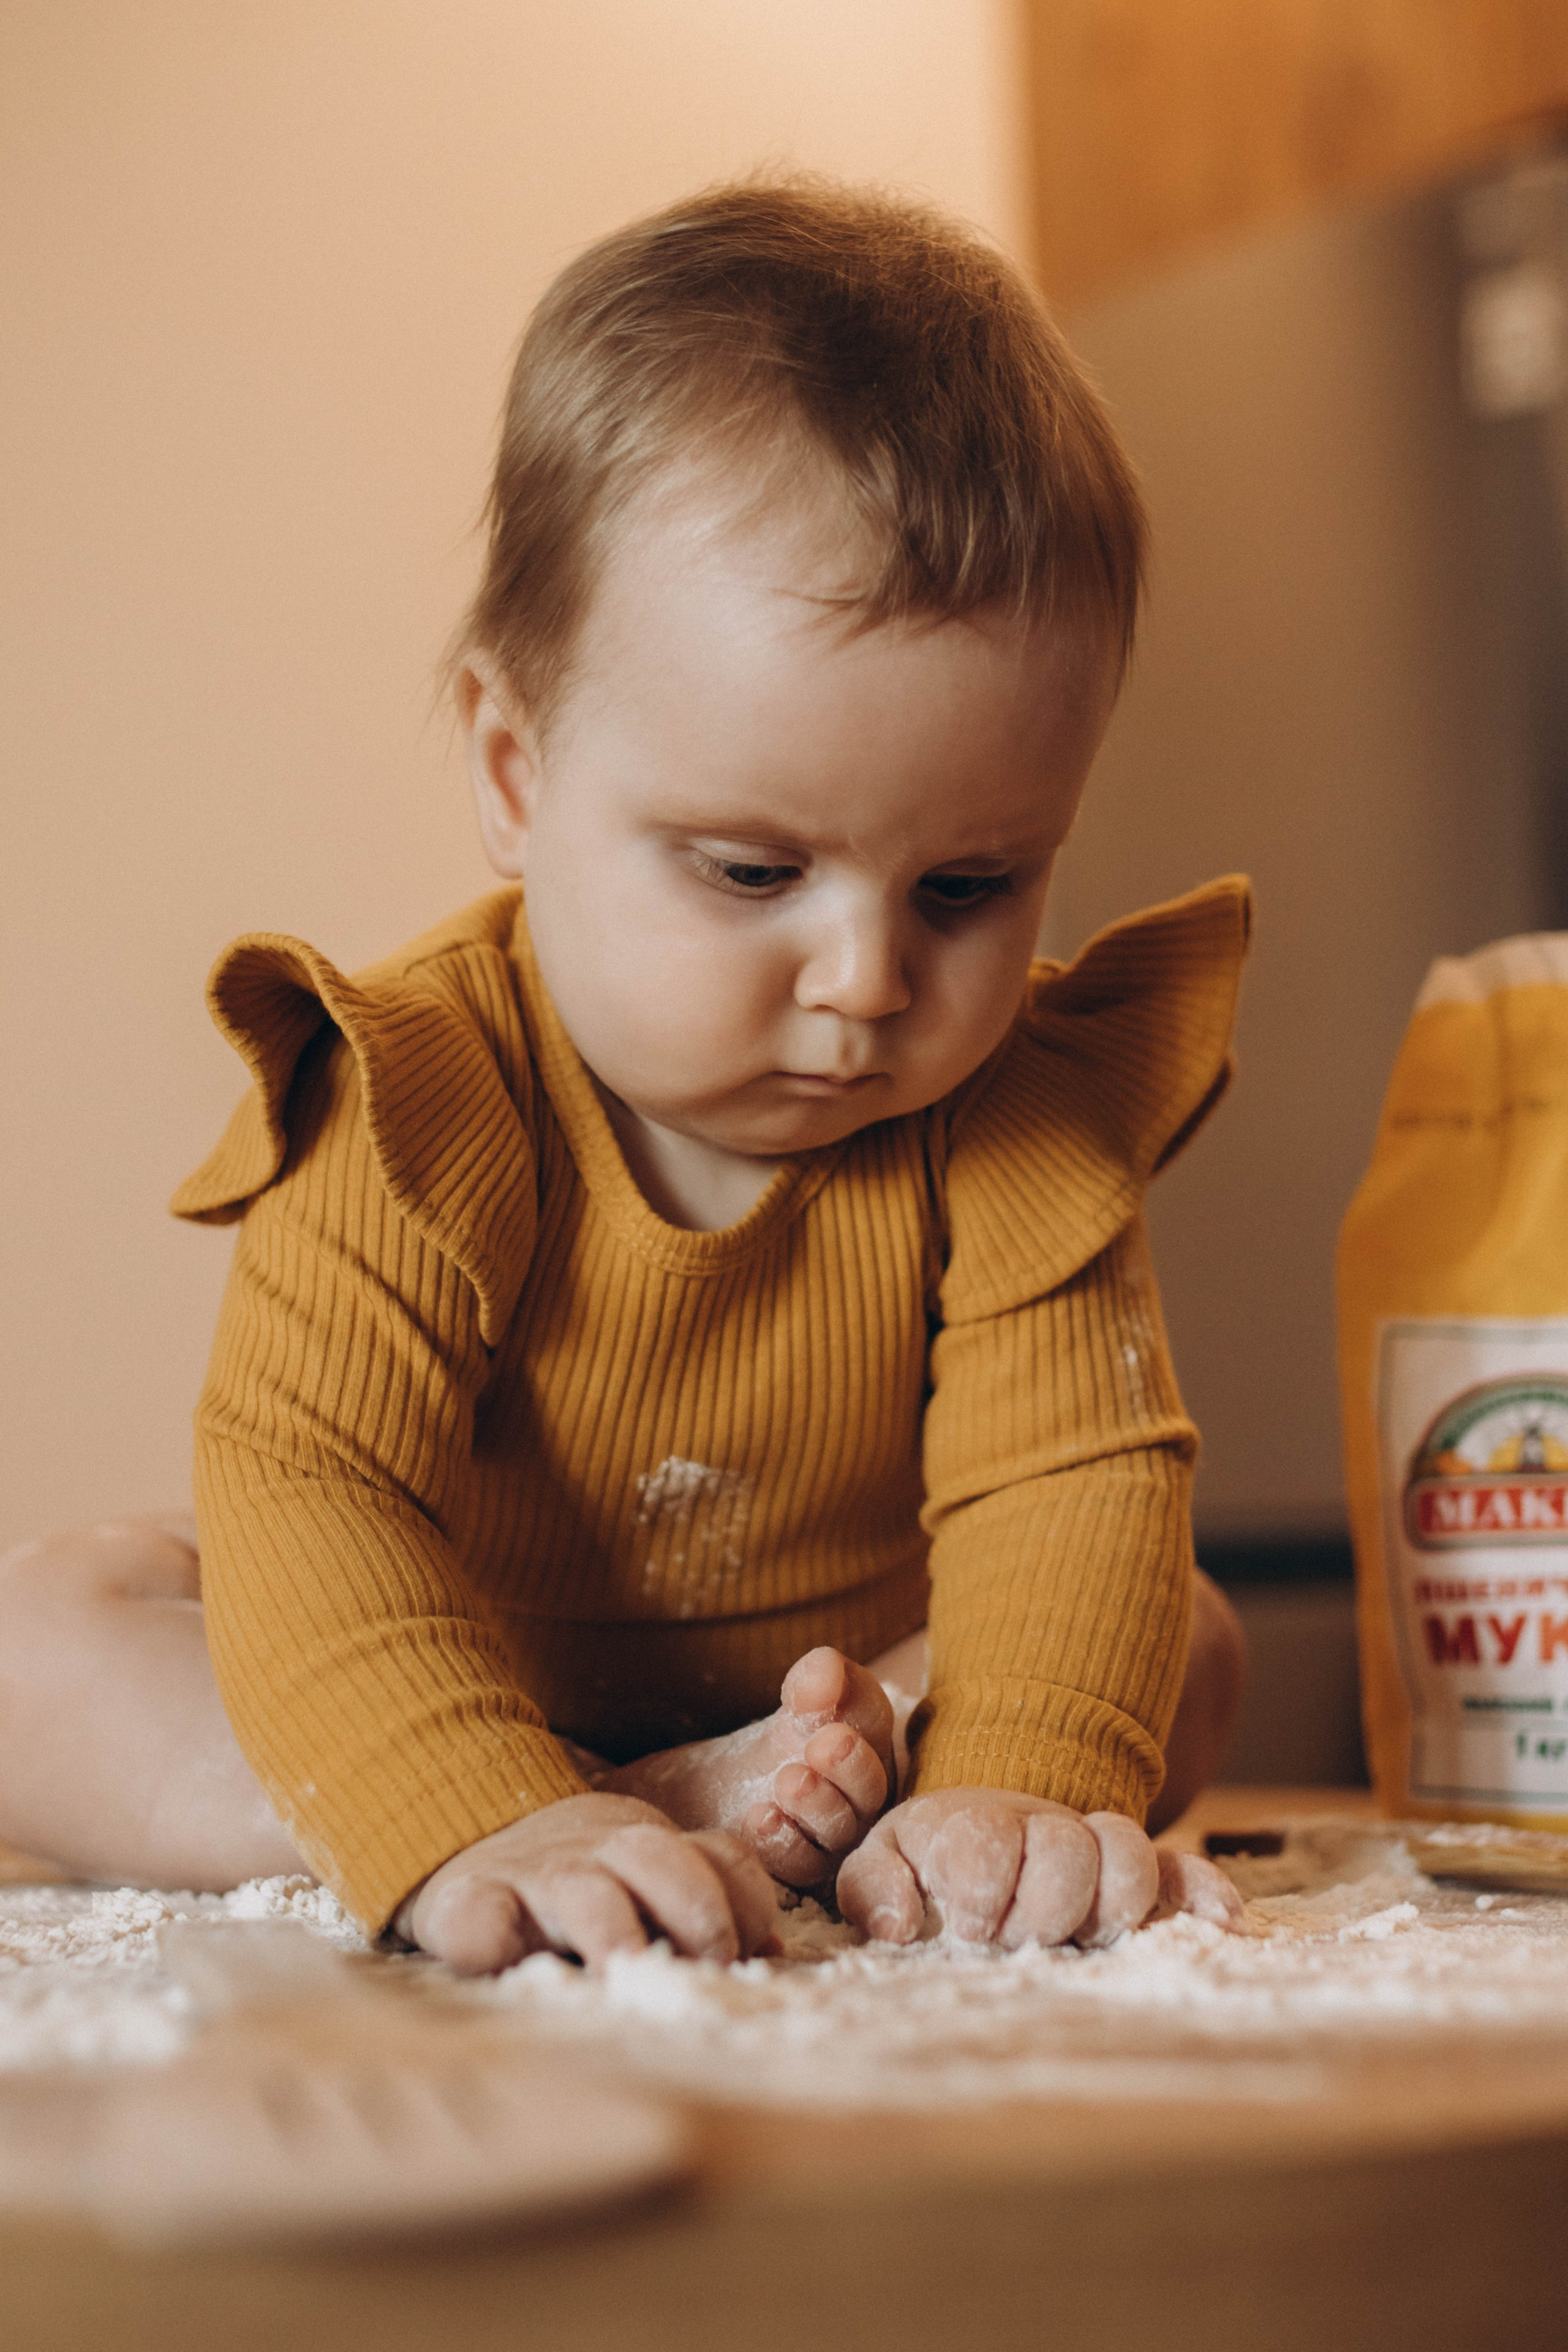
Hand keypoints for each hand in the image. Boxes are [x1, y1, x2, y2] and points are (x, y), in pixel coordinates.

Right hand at [396, 1792, 780, 1974]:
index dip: (747, 1903)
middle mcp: (597, 1855)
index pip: (720, 1858)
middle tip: (708, 1966)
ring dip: (612, 1929)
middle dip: (697, 1909)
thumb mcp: (646, 1885)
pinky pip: (481, 1914)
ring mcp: (533, 1878)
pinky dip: (495, 1936)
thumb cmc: (581, 1887)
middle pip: (659, 1856)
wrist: (471, 1846)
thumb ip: (704, 1911)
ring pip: (582, 1888)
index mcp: (650, 1851)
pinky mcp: (468, 1904)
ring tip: (626, 1970)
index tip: (753, 1953)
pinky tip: (508, 1963)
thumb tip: (773, 1954)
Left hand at [836, 1787, 1242, 1948]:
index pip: (992, 1841)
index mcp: (973, 1824)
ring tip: (1084, 1939)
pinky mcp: (1133, 1879)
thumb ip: (875, 1888)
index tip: (967, 1927)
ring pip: (1127, 1852)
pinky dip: (1205, 1892)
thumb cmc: (918, 1866)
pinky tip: (1221, 1920)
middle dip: (1044, 1906)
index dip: (983, 1889)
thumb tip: (900, 1925)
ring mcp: (1089, 1849)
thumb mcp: (877, 1868)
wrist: (971, 1837)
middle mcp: (1039, 1828)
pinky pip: (1181, 1873)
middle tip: (1017, 1941)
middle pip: (1067, 1848)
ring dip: (1111, 1902)